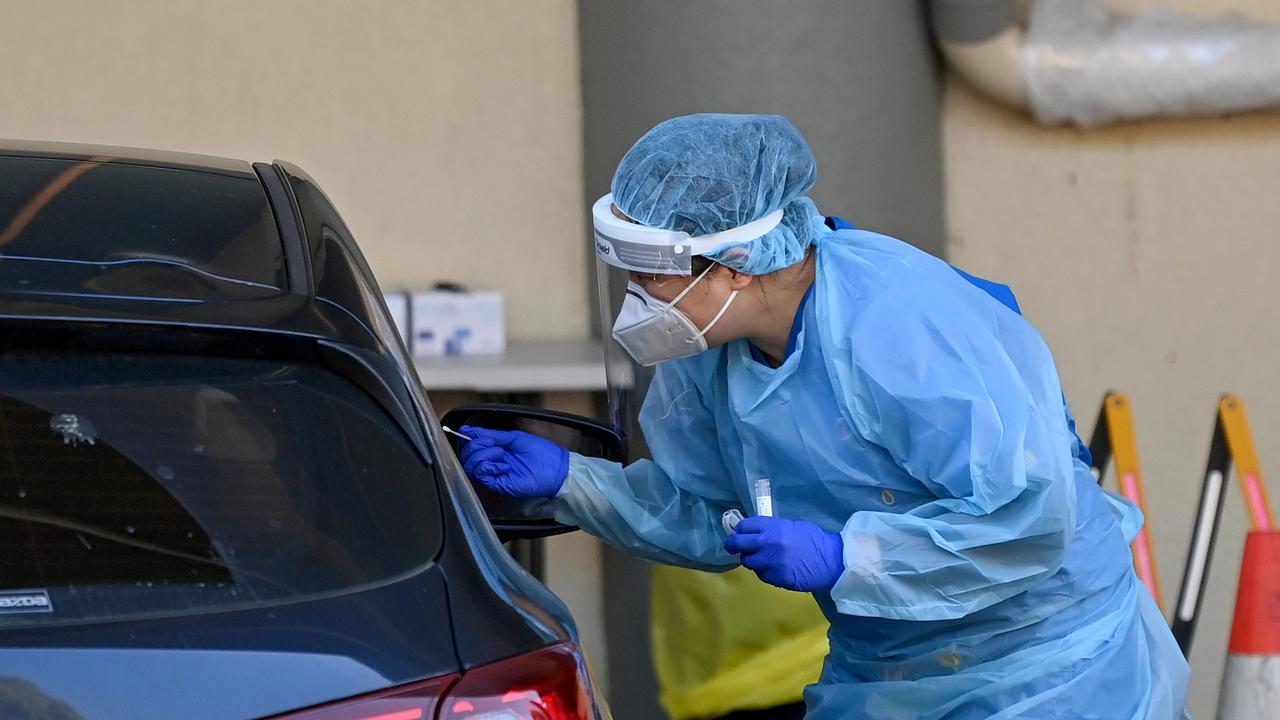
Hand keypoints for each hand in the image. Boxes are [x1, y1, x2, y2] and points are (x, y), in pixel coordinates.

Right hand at [458, 426, 569, 497]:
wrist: (556, 469)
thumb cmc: (542, 452)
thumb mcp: (515, 438)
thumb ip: (492, 435)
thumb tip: (470, 430)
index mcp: (497, 449)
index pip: (473, 444)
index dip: (468, 438)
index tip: (466, 432)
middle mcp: (493, 461)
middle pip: (469, 455)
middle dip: (476, 445)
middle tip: (492, 444)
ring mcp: (495, 473)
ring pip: (471, 465)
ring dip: (483, 455)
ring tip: (500, 454)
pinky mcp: (498, 484)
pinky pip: (481, 475)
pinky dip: (488, 466)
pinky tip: (502, 465)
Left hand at [724, 516, 843, 591]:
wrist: (832, 561)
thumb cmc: (815, 540)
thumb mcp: (792, 526)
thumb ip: (772, 528)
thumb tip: (756, 532)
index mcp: (773, 527)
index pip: (744, 526)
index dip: (740, 530)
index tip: (739, 533)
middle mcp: (767, 543)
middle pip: (738, 544)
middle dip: (733, 545)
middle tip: (732, 547)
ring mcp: (770, 562)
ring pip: (748, 561)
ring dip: (752, 560)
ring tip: (762, 559)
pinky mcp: (775, 578)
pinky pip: (761, 574)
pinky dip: (765, 572)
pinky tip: (775, 569)